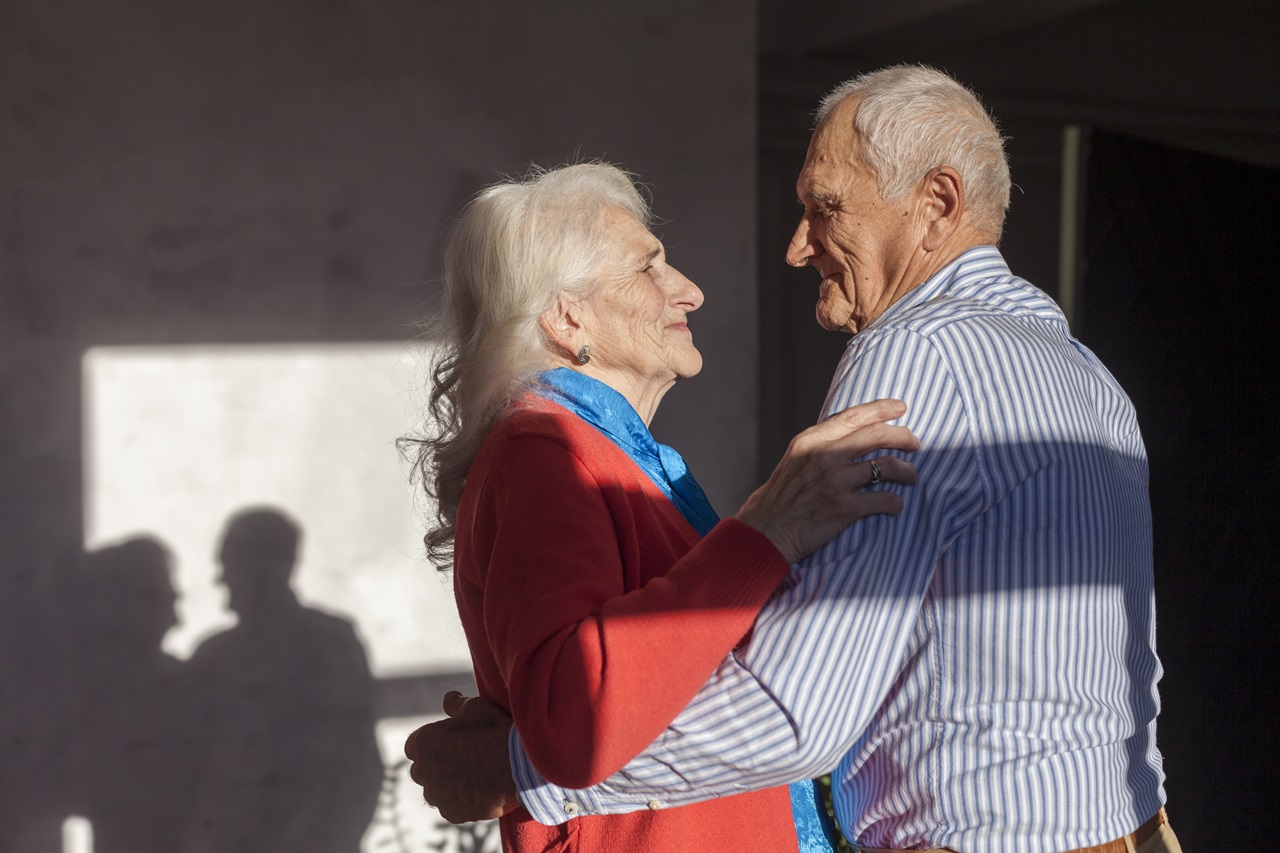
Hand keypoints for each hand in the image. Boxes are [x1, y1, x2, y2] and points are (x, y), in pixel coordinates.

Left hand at [403, 691, 520, 822]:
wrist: (519, 764)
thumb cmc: (495, 731)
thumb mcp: (476, 708)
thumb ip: (456, 705)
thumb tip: (448, 699)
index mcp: (423, 742)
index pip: (413, 746)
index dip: (430, 745)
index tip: (447, 744)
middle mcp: (423, 770)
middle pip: (422, 770)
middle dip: (436, 766)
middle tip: (463, 760)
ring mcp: (436, 795)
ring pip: (435, 792)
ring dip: (447, 786)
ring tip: (474, 777)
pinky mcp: (451, 813)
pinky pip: (451, 808)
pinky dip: (462, 802)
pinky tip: (481, 791)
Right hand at [735, 398, 918, 562]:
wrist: (764, 534)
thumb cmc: (780, 500)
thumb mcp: (794, 461)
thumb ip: (820, 447)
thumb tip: (851, 437)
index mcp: (810, 441)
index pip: (853, 415)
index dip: (882, 409)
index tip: (901, 407)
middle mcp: (823, 456)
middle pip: (877, 435)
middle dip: (904, 437)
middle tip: (914, 444)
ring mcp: (834, 482)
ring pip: (887, 466)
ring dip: (906, 471)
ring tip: (910, 477)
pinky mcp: (843, 508)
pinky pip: (884, 500)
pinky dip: (895, 503)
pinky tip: (895, 506)